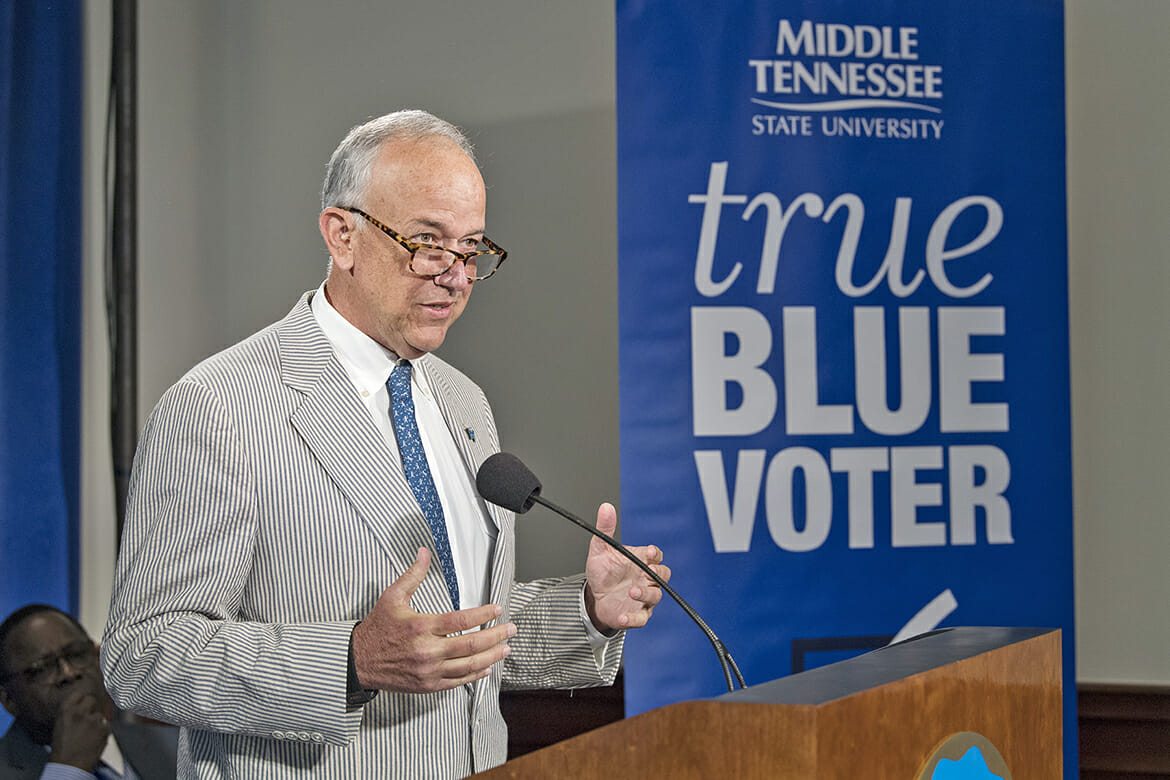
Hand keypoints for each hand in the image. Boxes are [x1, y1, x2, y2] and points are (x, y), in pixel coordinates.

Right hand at [48, 687, 108, 769]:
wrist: (68, 766)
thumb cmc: (63, 747)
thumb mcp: (62, 725)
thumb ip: (73, 713)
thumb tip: (85, 704)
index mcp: (66, 711)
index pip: (79, 694)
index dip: (81, 699)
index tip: (81, 703)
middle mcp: (80, 712)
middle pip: (92, 700)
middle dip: (91, 708)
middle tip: (86, 720)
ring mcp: (93, 720)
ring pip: (99, 715)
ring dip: (96, 723)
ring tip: (87, 736)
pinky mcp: (103, 729)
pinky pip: (105, 726)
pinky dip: (102, 732)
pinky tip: (93, 740)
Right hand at [352, 547, 515, 692]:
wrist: (358, 661)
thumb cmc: (377, 629)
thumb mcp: (392, 597)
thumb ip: (413, 575)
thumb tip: (424, 553)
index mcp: (420, 627)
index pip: (461, 621)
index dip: (483, 614)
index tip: (496, 609)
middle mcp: (427, 651)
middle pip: (471, 645)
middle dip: (496, 636)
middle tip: (510, 629)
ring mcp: (428, 671)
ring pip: (468, 666)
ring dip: (491, 657)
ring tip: (505, 648)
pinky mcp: (427, 685)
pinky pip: (457, 682)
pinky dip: (474, 675)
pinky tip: (485, 668)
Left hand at [584, 502, 669, 631]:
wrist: (593, 596)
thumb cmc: (602, 571)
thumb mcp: (600, 549)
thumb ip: (605, 529)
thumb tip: (605, 507)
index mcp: (640, 561)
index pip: (655, 555)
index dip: (654, 554)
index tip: (648, 552)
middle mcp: (645, 579)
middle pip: (663, 575)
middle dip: (658, 573)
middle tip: (647, 572)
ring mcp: (643, 597)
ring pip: (656, 596)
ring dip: (646, 594)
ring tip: (631, 591)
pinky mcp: (636, 614)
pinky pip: (641, 618)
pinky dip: (634, 618)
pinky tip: (622, 616)